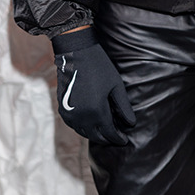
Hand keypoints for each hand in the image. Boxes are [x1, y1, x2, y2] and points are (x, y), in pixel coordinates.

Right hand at [52, 27, 135, 144]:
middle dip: (107, 138)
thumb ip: (124, 107)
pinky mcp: (63, 110)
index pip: (110, 133)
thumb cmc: (99, 67)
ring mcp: (70, 114)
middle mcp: (82, 117)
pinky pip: (74, 126)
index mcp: (97, 111)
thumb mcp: (116, 86)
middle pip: (96, 136)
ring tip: (105, 132)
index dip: (118, 138)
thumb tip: (131, 124)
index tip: (125, 140)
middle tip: (116, 138)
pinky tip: (91, 124)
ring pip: (84, 133)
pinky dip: (83, 128)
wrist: (76, 54)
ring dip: (95, 134)